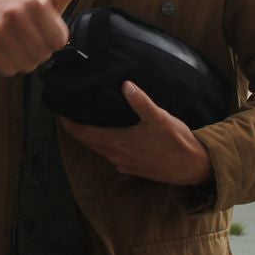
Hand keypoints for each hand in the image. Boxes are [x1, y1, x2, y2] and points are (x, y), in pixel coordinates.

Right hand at [0, 0, 91, 76]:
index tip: (49, 31)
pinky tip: (11, 51)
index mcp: (36, 3)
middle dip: (43, 51)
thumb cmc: (30, 8)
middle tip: (36, 40)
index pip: (59, 41)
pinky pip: (9, 69)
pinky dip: (13, 66)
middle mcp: (15, 14)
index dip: (56, 40)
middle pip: (44, 54)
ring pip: (27, 64)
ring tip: (24, 46)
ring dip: (29, 61)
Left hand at [60, 82, 212, 185]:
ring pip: (101, 151)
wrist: (193, 167)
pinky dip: (107, 146)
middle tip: (70, 117)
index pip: (84, 134)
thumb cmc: (175, 141)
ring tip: (89, 124)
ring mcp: (125, 165)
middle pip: (90, 143)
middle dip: (78, 131)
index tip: (60, 114)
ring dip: (92, 139)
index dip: (70, 125)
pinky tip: (113, 138)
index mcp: (117, 143)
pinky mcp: (135, 169)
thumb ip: (140, 100)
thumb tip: (125, 85)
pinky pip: (113, 156)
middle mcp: (117, 156)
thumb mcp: (158, 116)